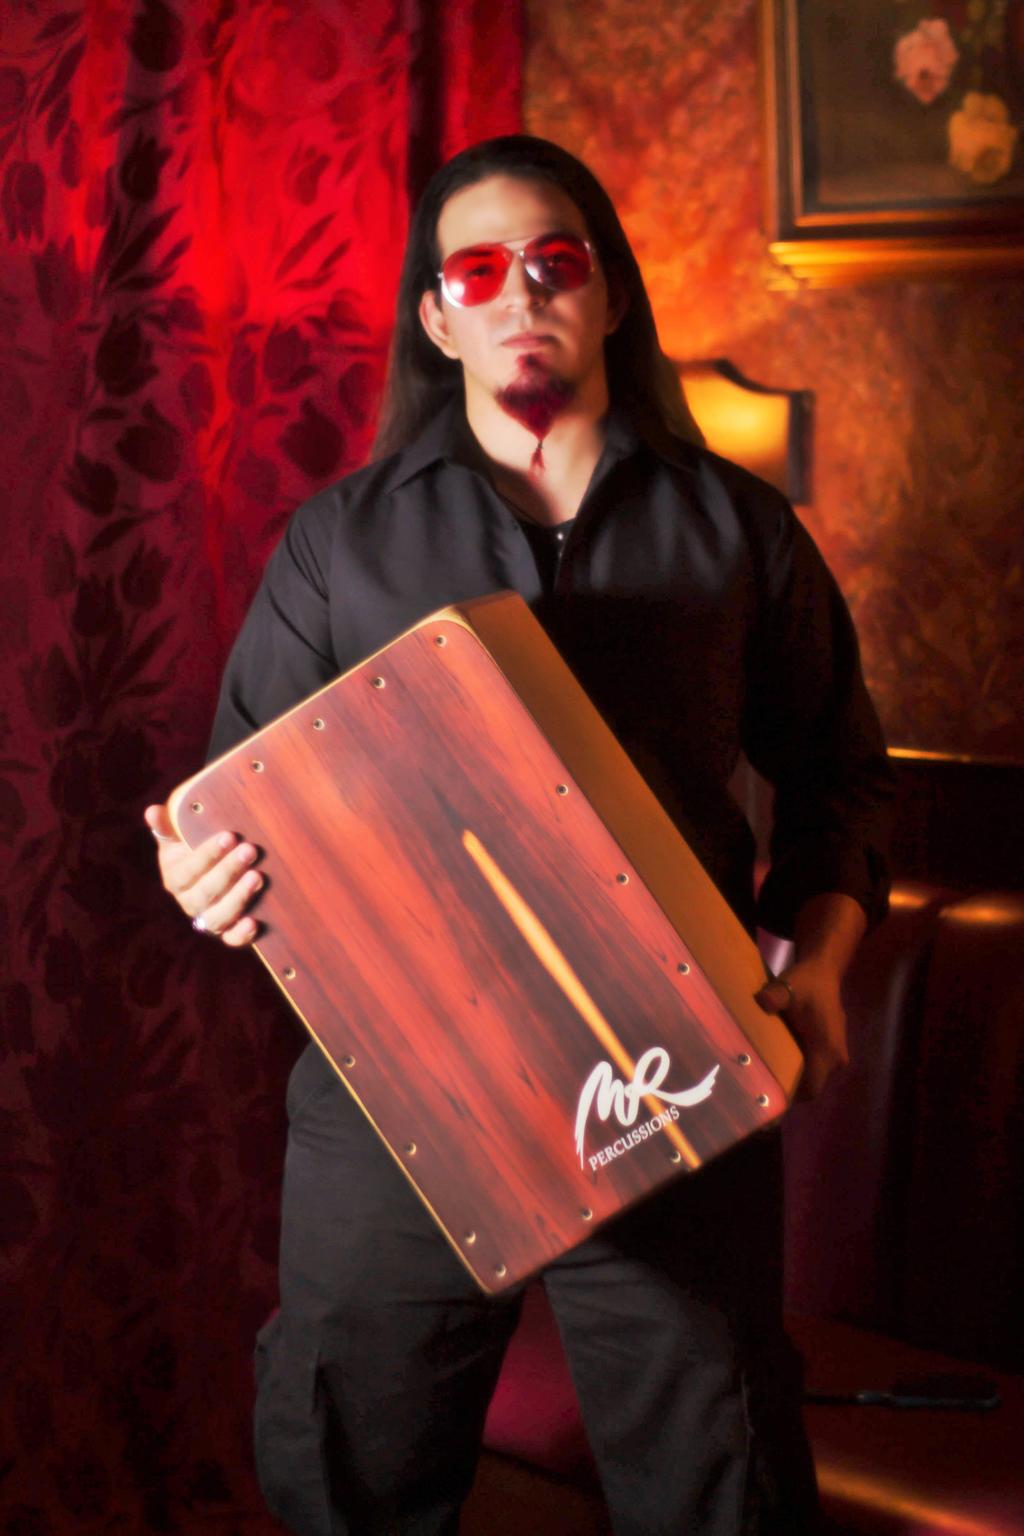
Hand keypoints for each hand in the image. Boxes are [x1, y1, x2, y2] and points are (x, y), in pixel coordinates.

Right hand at [144, 803, 261, 947]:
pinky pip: (231, 939)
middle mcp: (189, 902)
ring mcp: (207, 918)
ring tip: (258, 877)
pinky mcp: (227, 931)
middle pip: (206, 891)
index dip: (208, 854)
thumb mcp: (178, 838)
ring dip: (238, 898)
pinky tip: (255, 922)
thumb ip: (166, 827)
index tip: (229, 836)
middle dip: (229, 870)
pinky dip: (242, 934)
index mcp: (175, 878)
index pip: (190, 868)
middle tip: (250, 850)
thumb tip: (152, 811)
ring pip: (218, 916)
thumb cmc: (194, 850)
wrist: (212, 873)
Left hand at [755, 958, 847, 1099]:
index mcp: (826, 1049)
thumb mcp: (788, 987)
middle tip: (758, 1094)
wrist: (824, 971)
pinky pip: (814, 1067)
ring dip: (793, 1080)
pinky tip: (776, 1062)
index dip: (791, 1101)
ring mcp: (836, 1053)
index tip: (768, 1109)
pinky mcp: (831, 1048)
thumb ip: (775, 996)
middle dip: (787, 1092)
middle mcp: (835, 1057)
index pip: (811, 1088)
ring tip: (763, 1080)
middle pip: (810, 1086)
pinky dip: (799, 1069)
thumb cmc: (807, 982)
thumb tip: (761, 1002)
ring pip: (813, 1077)